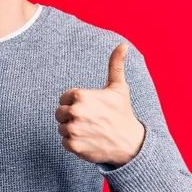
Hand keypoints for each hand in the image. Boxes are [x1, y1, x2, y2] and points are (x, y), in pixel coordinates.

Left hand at [55, 43, 144, 165]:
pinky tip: (88, 140)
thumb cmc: (123, 113)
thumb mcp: (119, 88)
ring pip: (62, 128)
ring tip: (90, 131)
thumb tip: (123, 45)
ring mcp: (74, 129)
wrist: (131, 144)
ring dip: (73, 130)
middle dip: (71, 117)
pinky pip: (64, 142)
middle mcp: (75, 111)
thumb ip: (115, 65)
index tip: (89, 108)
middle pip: (59, 113)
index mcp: (81, 95)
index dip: (75, 104)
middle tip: (89, 121)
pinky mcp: (74, 145)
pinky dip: (74, 143)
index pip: (64, 99)